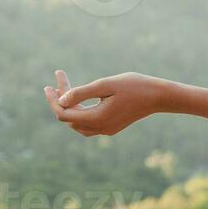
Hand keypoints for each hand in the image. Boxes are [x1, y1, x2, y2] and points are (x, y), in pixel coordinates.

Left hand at [44, 70, 168, 136]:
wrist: (159, 96)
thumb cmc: (134, 86)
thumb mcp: (106, 85)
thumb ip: (82, 93)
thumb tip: (61, 100)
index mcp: (98, 118)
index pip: (64, 114)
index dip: (53, 100)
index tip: (48, 85)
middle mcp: (101, 128)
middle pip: (69, 119)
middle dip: (61, 100)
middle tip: (60, 79)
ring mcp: (107, 129)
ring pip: (77, 124)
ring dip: (69, 108)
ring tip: (65, 89)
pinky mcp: (112, 127)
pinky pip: (88, 125)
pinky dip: (80, 112)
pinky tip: (80, 99)